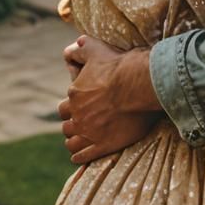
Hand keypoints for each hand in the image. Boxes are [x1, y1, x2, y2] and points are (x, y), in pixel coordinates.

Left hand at [59, 35, 161, 164]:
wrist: (140, 83)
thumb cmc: (118, 65)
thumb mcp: (95, 49)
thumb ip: (80, 48)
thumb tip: (70, 48)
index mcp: (75, 96)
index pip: (65, 106)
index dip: (73, 105)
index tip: (83, 104)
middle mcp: (78, 116)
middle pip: (67, 126)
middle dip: (73, 123)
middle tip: (83, 121)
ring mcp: (89, 132)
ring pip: (72, 142)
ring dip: (75, 140)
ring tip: (83, 138)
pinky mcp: (103, 145)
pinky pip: (83, 156)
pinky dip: (80, 156)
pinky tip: (82, 155)